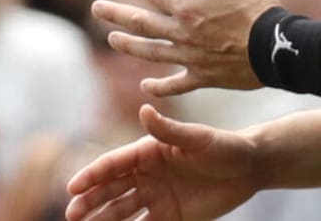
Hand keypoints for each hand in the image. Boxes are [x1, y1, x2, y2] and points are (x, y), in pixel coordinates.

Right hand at [64, 104, 260, 220]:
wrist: (250, 168)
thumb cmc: (224, 146)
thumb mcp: (197, 138)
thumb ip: (169, 129)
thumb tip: (143, 110)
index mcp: (147, 151)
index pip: (113, 164)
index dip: (91, 175)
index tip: (72, 187)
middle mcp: (146, 174)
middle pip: (110, 189)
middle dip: (89, 202)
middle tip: (71, 215)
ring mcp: (156, 197)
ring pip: (121, 210)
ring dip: (102, 219)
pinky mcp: (170, 216)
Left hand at [93, 0, 279, 96]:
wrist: (278, 49)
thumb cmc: (256, 9)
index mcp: (187, 7)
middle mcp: (182, 34)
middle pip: (142, 23)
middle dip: (117, 14)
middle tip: (97, 8)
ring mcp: (190, 58)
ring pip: (152, 52)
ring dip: (129, 46)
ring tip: (112, 40)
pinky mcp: (203, 77)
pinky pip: (176, 84)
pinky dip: (160, 86)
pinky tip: (146, 86)